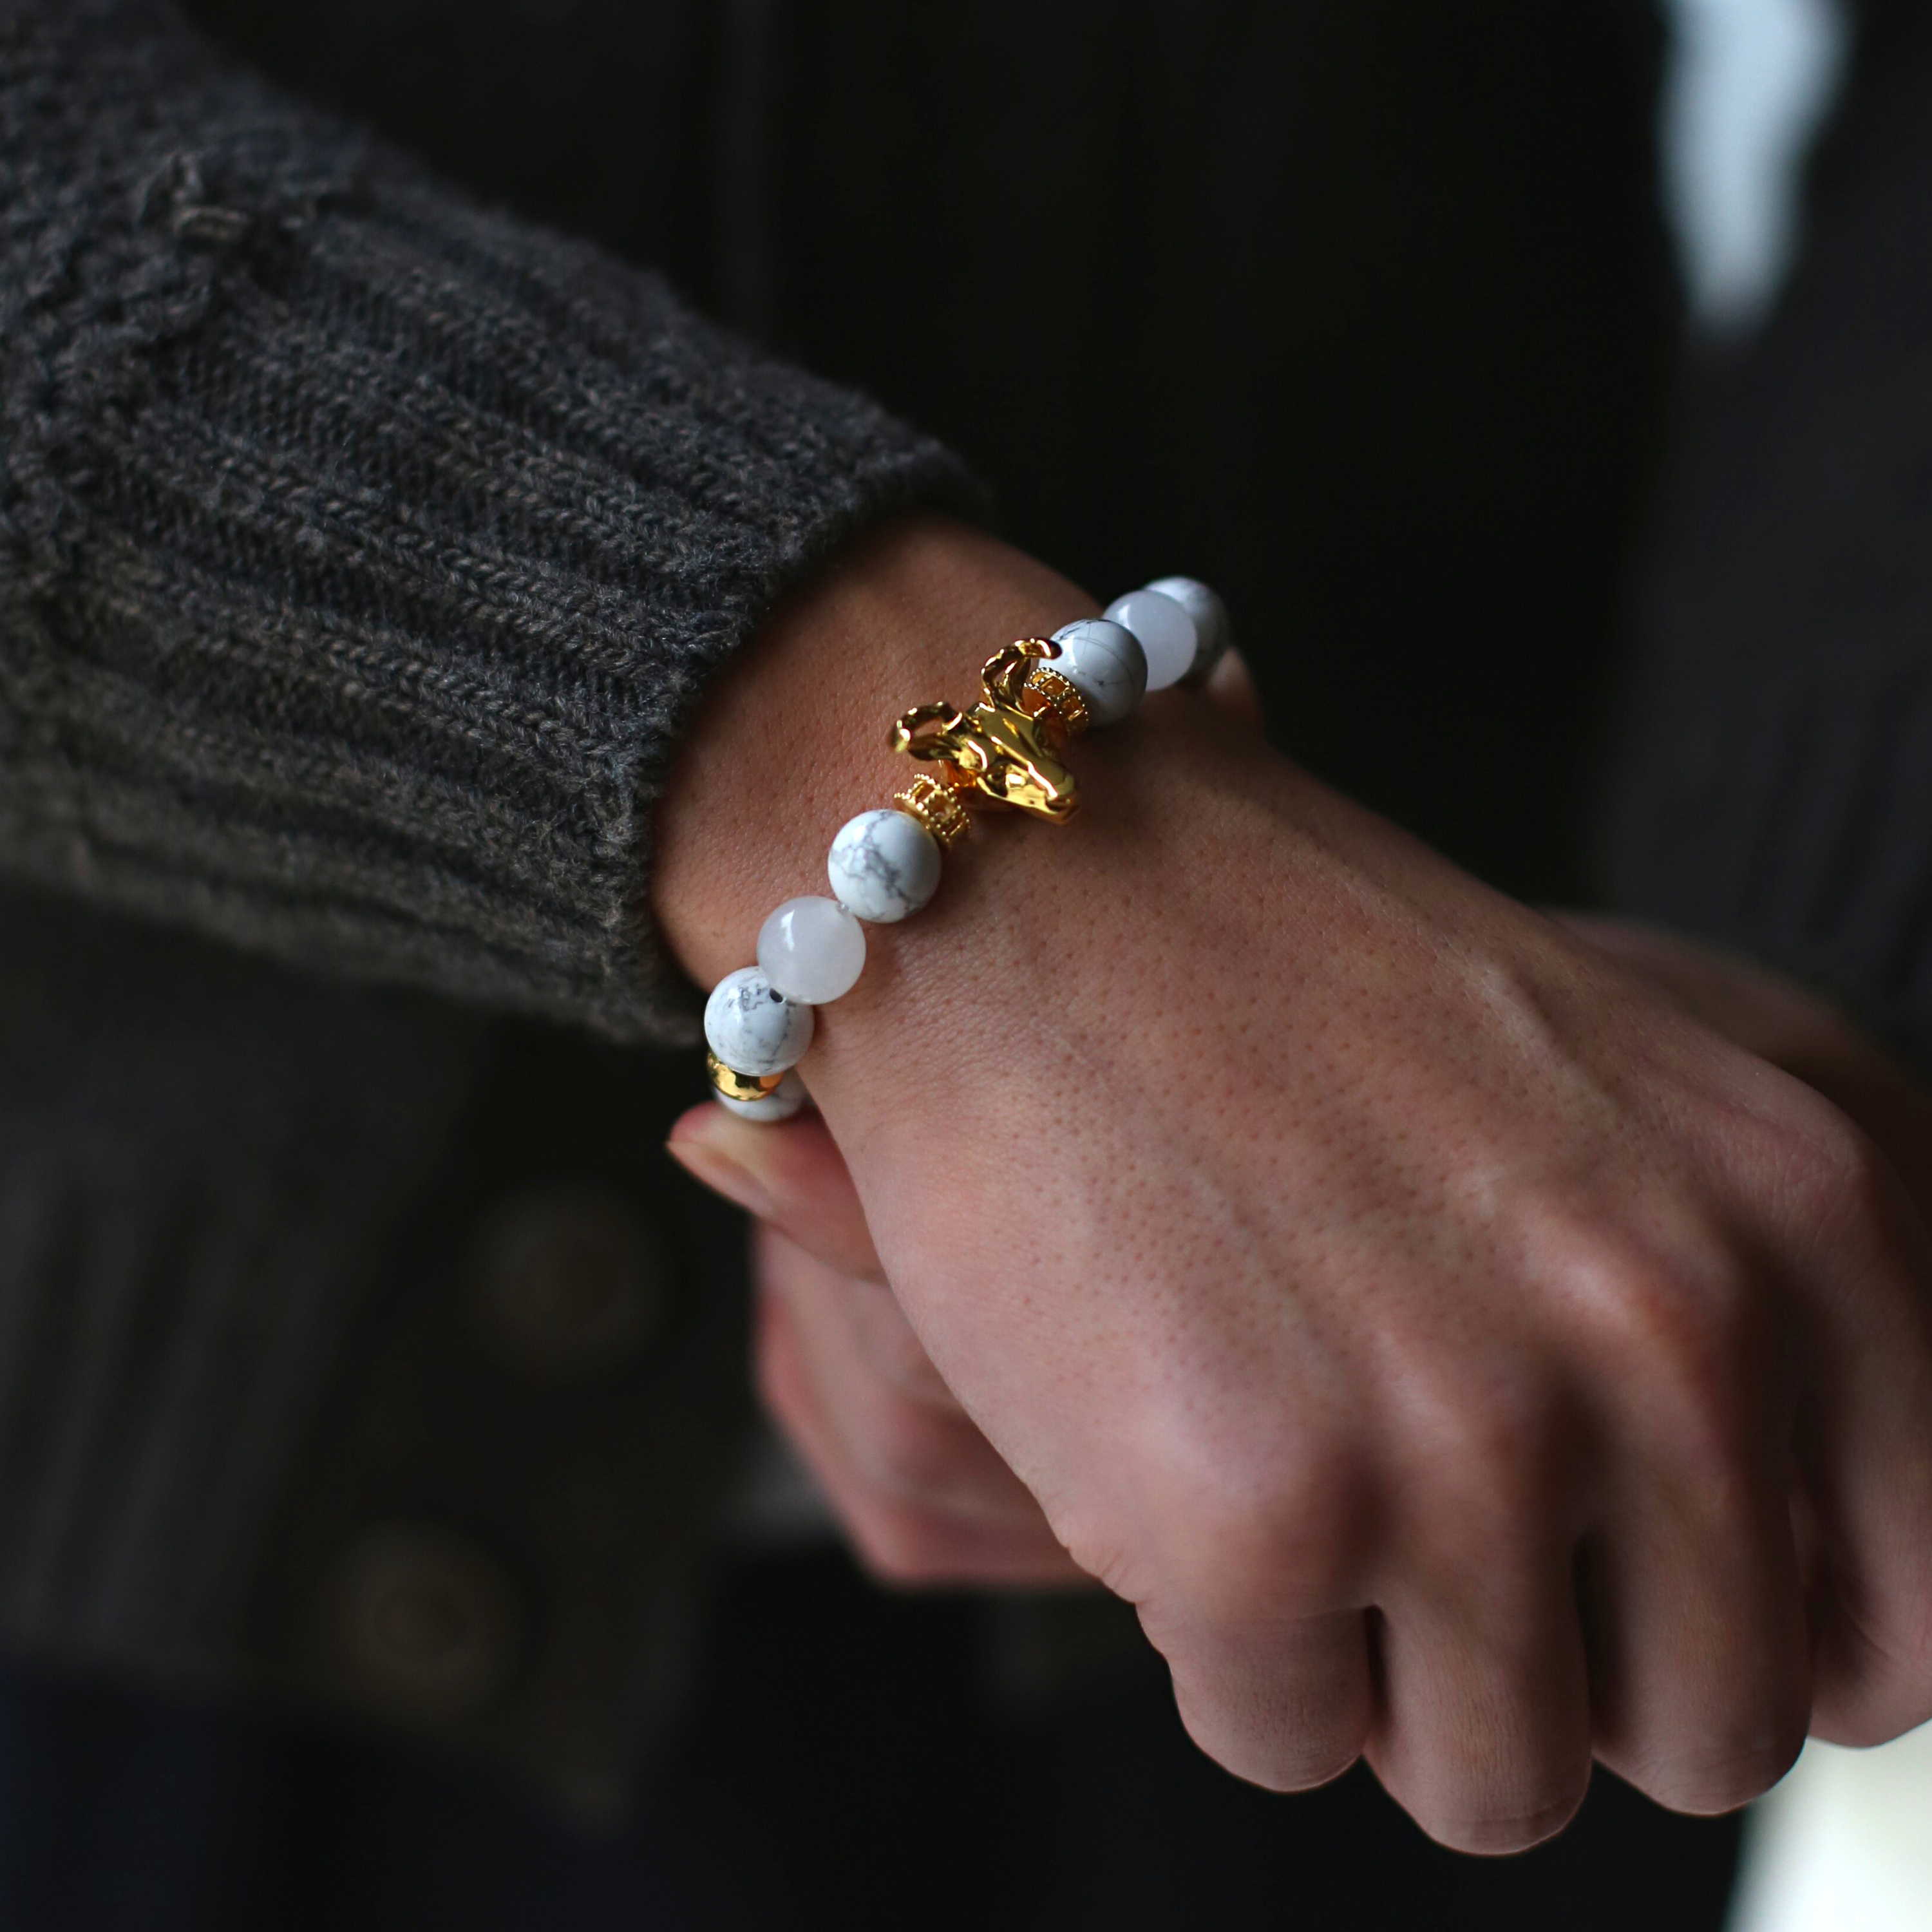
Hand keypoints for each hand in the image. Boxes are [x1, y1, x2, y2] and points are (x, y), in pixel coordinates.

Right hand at [654, 516, 1931, 1850]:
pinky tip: (1162, 1449)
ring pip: (1496, 1781)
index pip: (1902, 1623)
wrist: (1032, 866)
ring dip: (1378, 1668)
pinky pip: (1280, 1735)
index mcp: (1817, 1209)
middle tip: (1403, 1501)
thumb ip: (1762, 1331)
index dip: (1743, 1637)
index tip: (1619, 1584)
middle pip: (1700, 1730)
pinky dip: (1213, 1638)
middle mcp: (1686, 1330)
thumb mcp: (1634, 1097)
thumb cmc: (1294, 975)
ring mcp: (1477, 1436)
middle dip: (1546, 1664)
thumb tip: (1817, 1627)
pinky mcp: (1266, 1520)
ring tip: (1279, 1461)